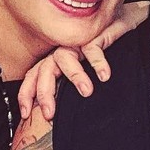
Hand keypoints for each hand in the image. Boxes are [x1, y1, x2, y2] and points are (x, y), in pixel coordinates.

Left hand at [18, 0, 149, 119]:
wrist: (124, 25)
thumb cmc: (105, 57)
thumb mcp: (87, 78)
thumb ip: (73, 94)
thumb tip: (70, 125)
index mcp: (56, 63)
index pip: (34, 76)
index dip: (26, 93)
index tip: (25, 114)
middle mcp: (63, 52)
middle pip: (44, 70)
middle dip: (44, 92)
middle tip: (50, 114)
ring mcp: (78, 42)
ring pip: (64, 58)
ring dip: (75, 76)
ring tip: (87, 92)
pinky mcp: (95, 33)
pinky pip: (92, 48)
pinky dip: (98, 62)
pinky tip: (105, 75)